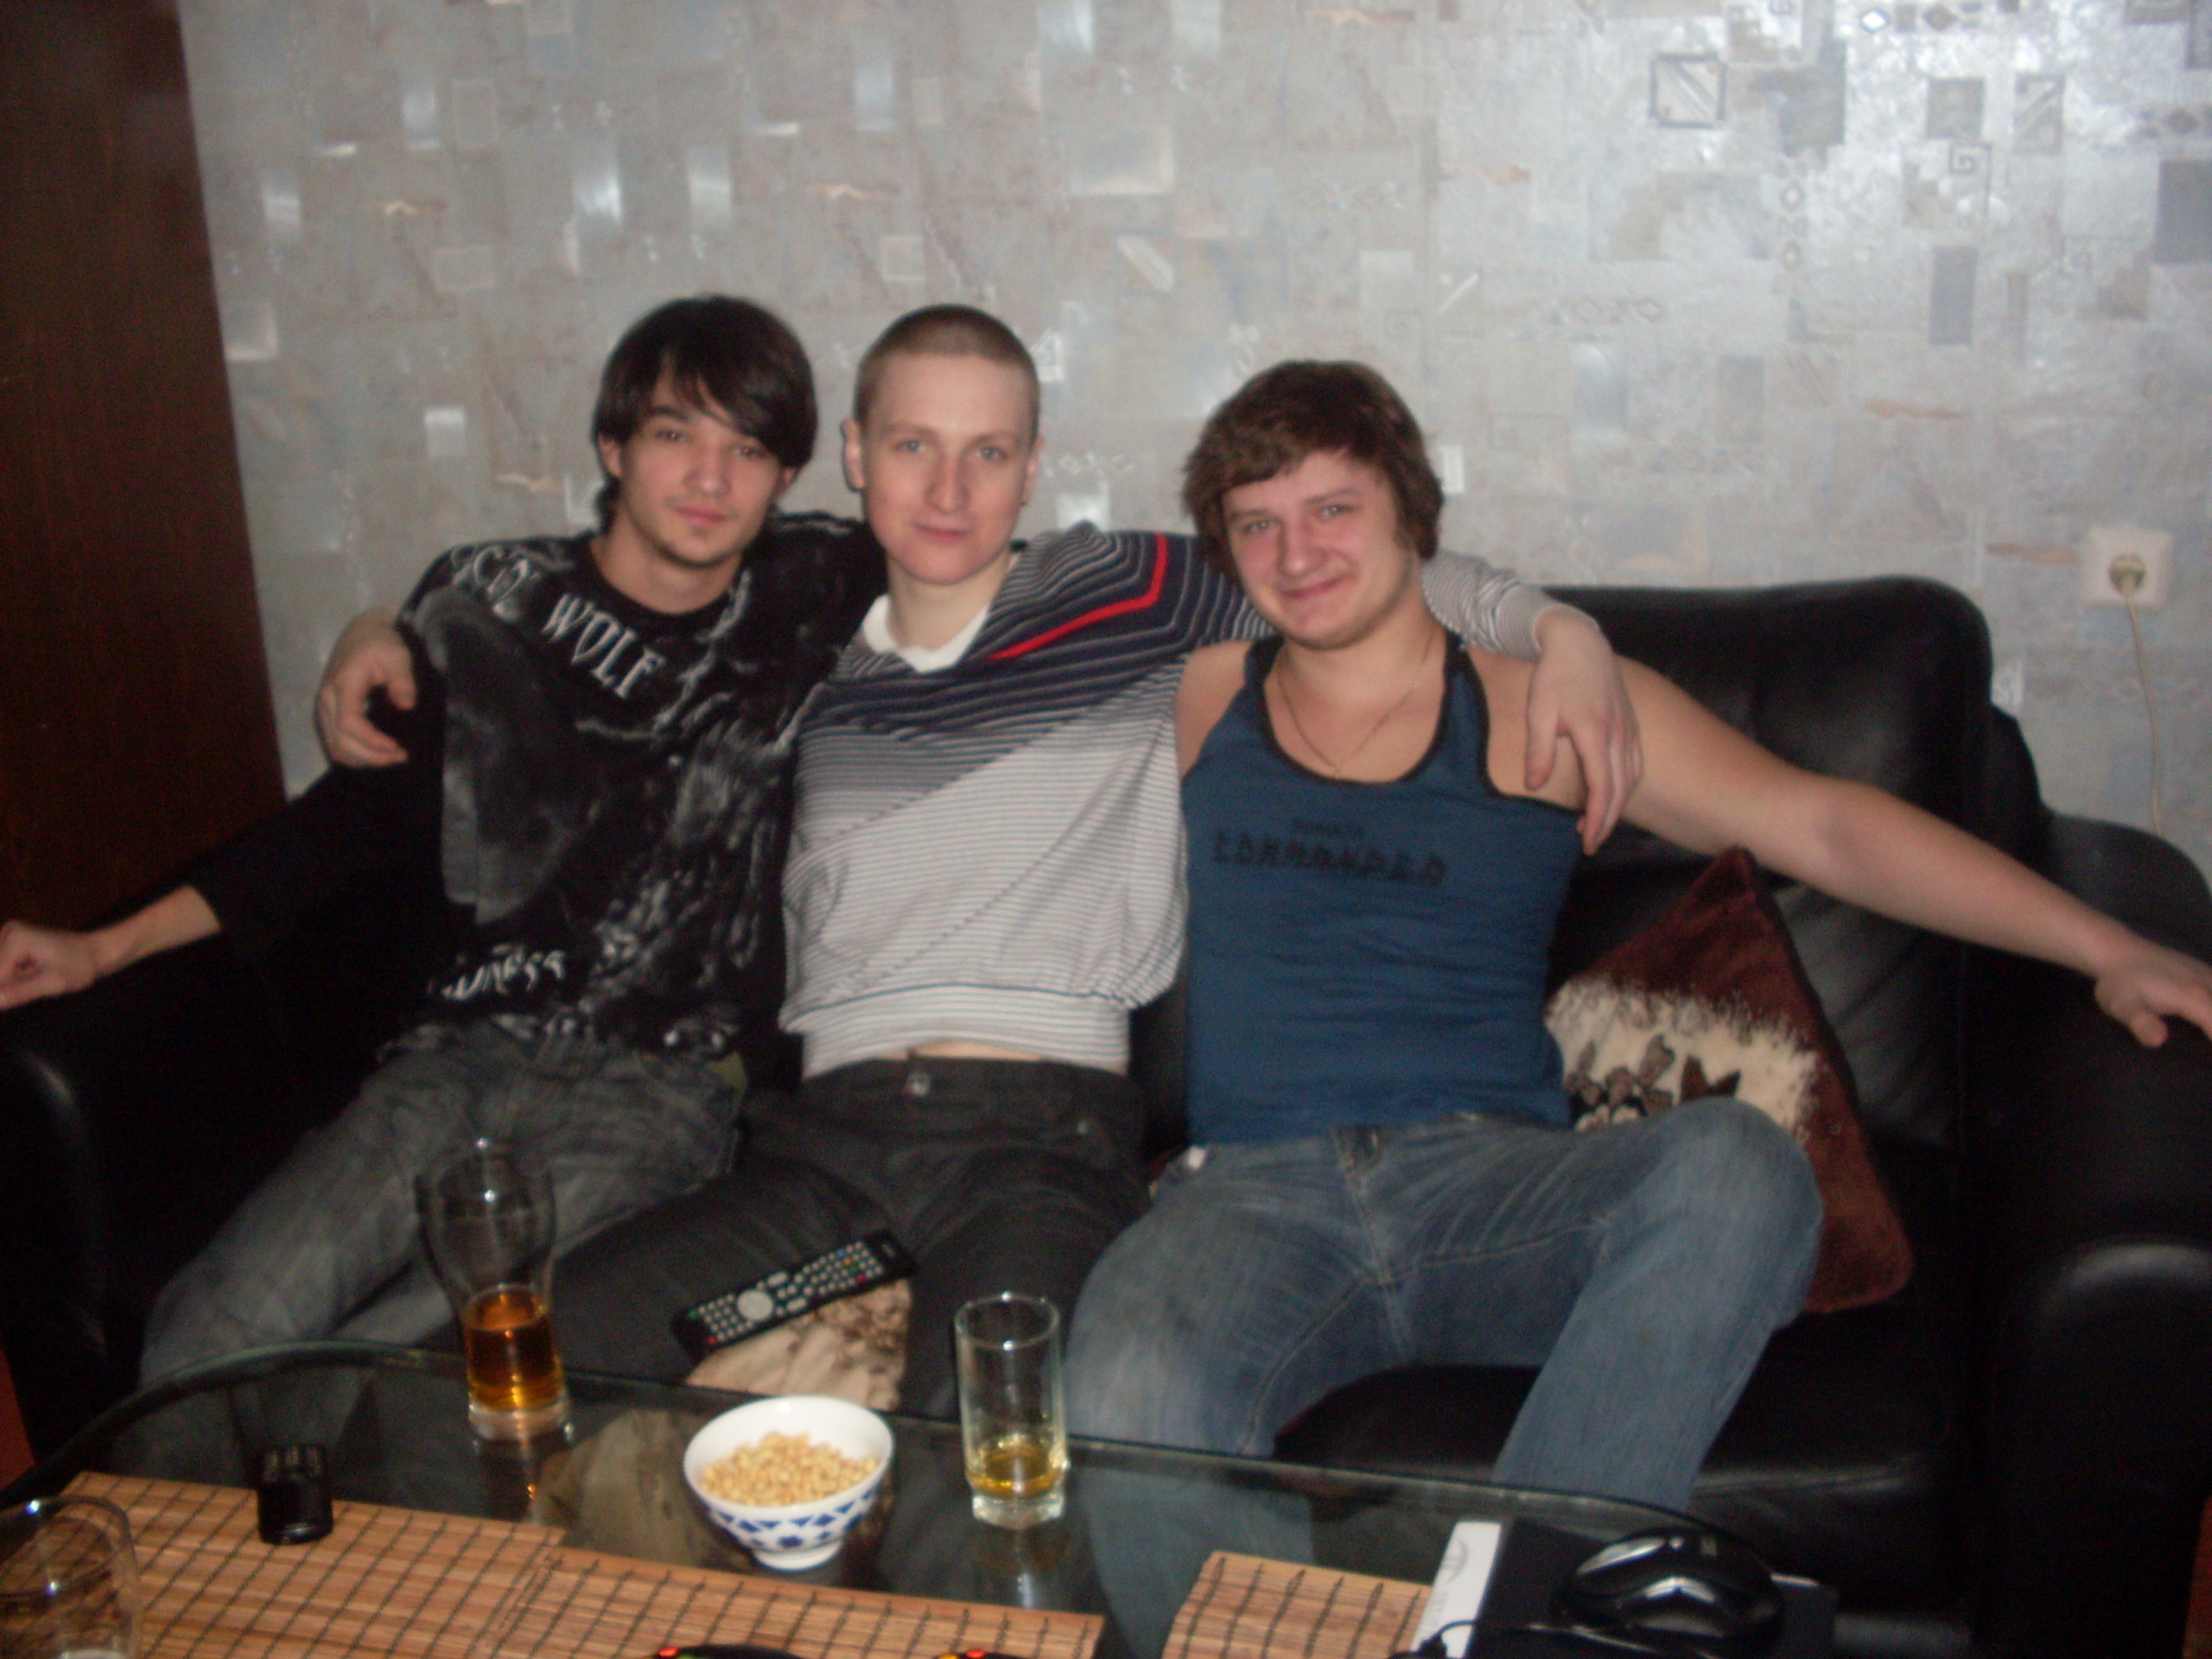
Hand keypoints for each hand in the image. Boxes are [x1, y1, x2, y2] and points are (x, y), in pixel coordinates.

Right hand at [0, 920, 102, 1010]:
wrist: (97, 951)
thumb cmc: (80, 967)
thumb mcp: (52, 983)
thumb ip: (20, 993)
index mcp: (15, 939)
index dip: (5, 993)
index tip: (26, 995)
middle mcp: (8, 932)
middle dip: (10, 985)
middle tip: (37, 982)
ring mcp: (10, 934)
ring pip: (1, 971)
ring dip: (13, 981)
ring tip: (38, 975)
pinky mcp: (13, 941)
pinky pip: (4, 967)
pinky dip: (16, 976)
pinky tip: (34, 972)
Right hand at [316, 610, 413, 767]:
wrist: (363, 633)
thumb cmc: (381, 643)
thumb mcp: (397, 655)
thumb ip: (402, 679)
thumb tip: (406, 705)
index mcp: (342, 684)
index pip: (348, 722)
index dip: (371, 741)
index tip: (397, 748)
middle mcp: (327, 699)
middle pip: (340, 741)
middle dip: (371, 756)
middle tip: (401, 757)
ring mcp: (324, 708)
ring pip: (335, 747)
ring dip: (363, 759)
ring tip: (392, 758)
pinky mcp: (328, 714)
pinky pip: (335, 743)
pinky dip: (355, 755)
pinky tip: (376, 754)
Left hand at [1527, 608, 1643, 853]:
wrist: (1579, 640)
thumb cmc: (1554, 675)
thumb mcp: (1538, 712)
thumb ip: (1538, 750)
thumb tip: (1534, 785)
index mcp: (1594, 733)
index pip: (1602, 788)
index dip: (1596, 819)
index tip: (1586, 840)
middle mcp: (1618, 734)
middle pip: (1620, 789)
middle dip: (1607, 821)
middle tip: (1591, 843)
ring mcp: (1628, 728)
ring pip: (1631, 777)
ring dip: (1618, 805)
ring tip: (1599, 823)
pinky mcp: (1630, 722)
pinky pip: (1635, 762)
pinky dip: (1626, 784)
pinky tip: (1614, 793)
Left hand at [2092, 939, 2211, 1046]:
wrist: (2118, 952)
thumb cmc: (2119, 984)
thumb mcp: (2122, 1006)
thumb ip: (2141, 1024)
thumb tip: (2159, 1041)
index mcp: (2194, 998)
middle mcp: (2210, 985)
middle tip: (2206, 1046)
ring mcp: (2210, 975)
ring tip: (2207, 1036)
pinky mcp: (2207, 972)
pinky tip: (2208, 1017)